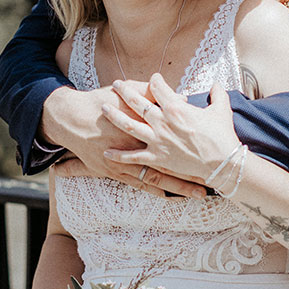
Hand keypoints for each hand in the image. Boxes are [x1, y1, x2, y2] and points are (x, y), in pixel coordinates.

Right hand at [41, 85, 206, 197]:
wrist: (72, 118)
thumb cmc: (101, 101)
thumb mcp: (128, 91)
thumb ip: (155, 93)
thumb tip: (183, 97)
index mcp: (144, 123)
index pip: (174, 134)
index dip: (194, 142)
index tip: (215, 148)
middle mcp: (137, 144)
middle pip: (171, 160)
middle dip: (192, 171)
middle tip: (213, 181)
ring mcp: (127, 159)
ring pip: (159, 176)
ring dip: (179, 186)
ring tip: (199, 194)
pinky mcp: (115, 170)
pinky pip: (138, 183)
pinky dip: (154, 191)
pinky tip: (169, 197)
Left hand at [102, 74, 240, 183]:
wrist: (222, 163)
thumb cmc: (222, 136)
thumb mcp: (222, 110)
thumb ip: (218, 94)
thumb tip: (216, 84)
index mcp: (176, 107)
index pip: (158, 86)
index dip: (155, 80)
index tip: (153, 78)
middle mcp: (162, 121)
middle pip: (137, 102)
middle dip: (125, 91)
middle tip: (116, 84)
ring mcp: (157, 140)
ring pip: (129, 125)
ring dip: (114, 116)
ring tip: (104, 108)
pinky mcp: (157, 158)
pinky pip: (133, 157)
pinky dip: (119, 155)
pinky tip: (106, 151)